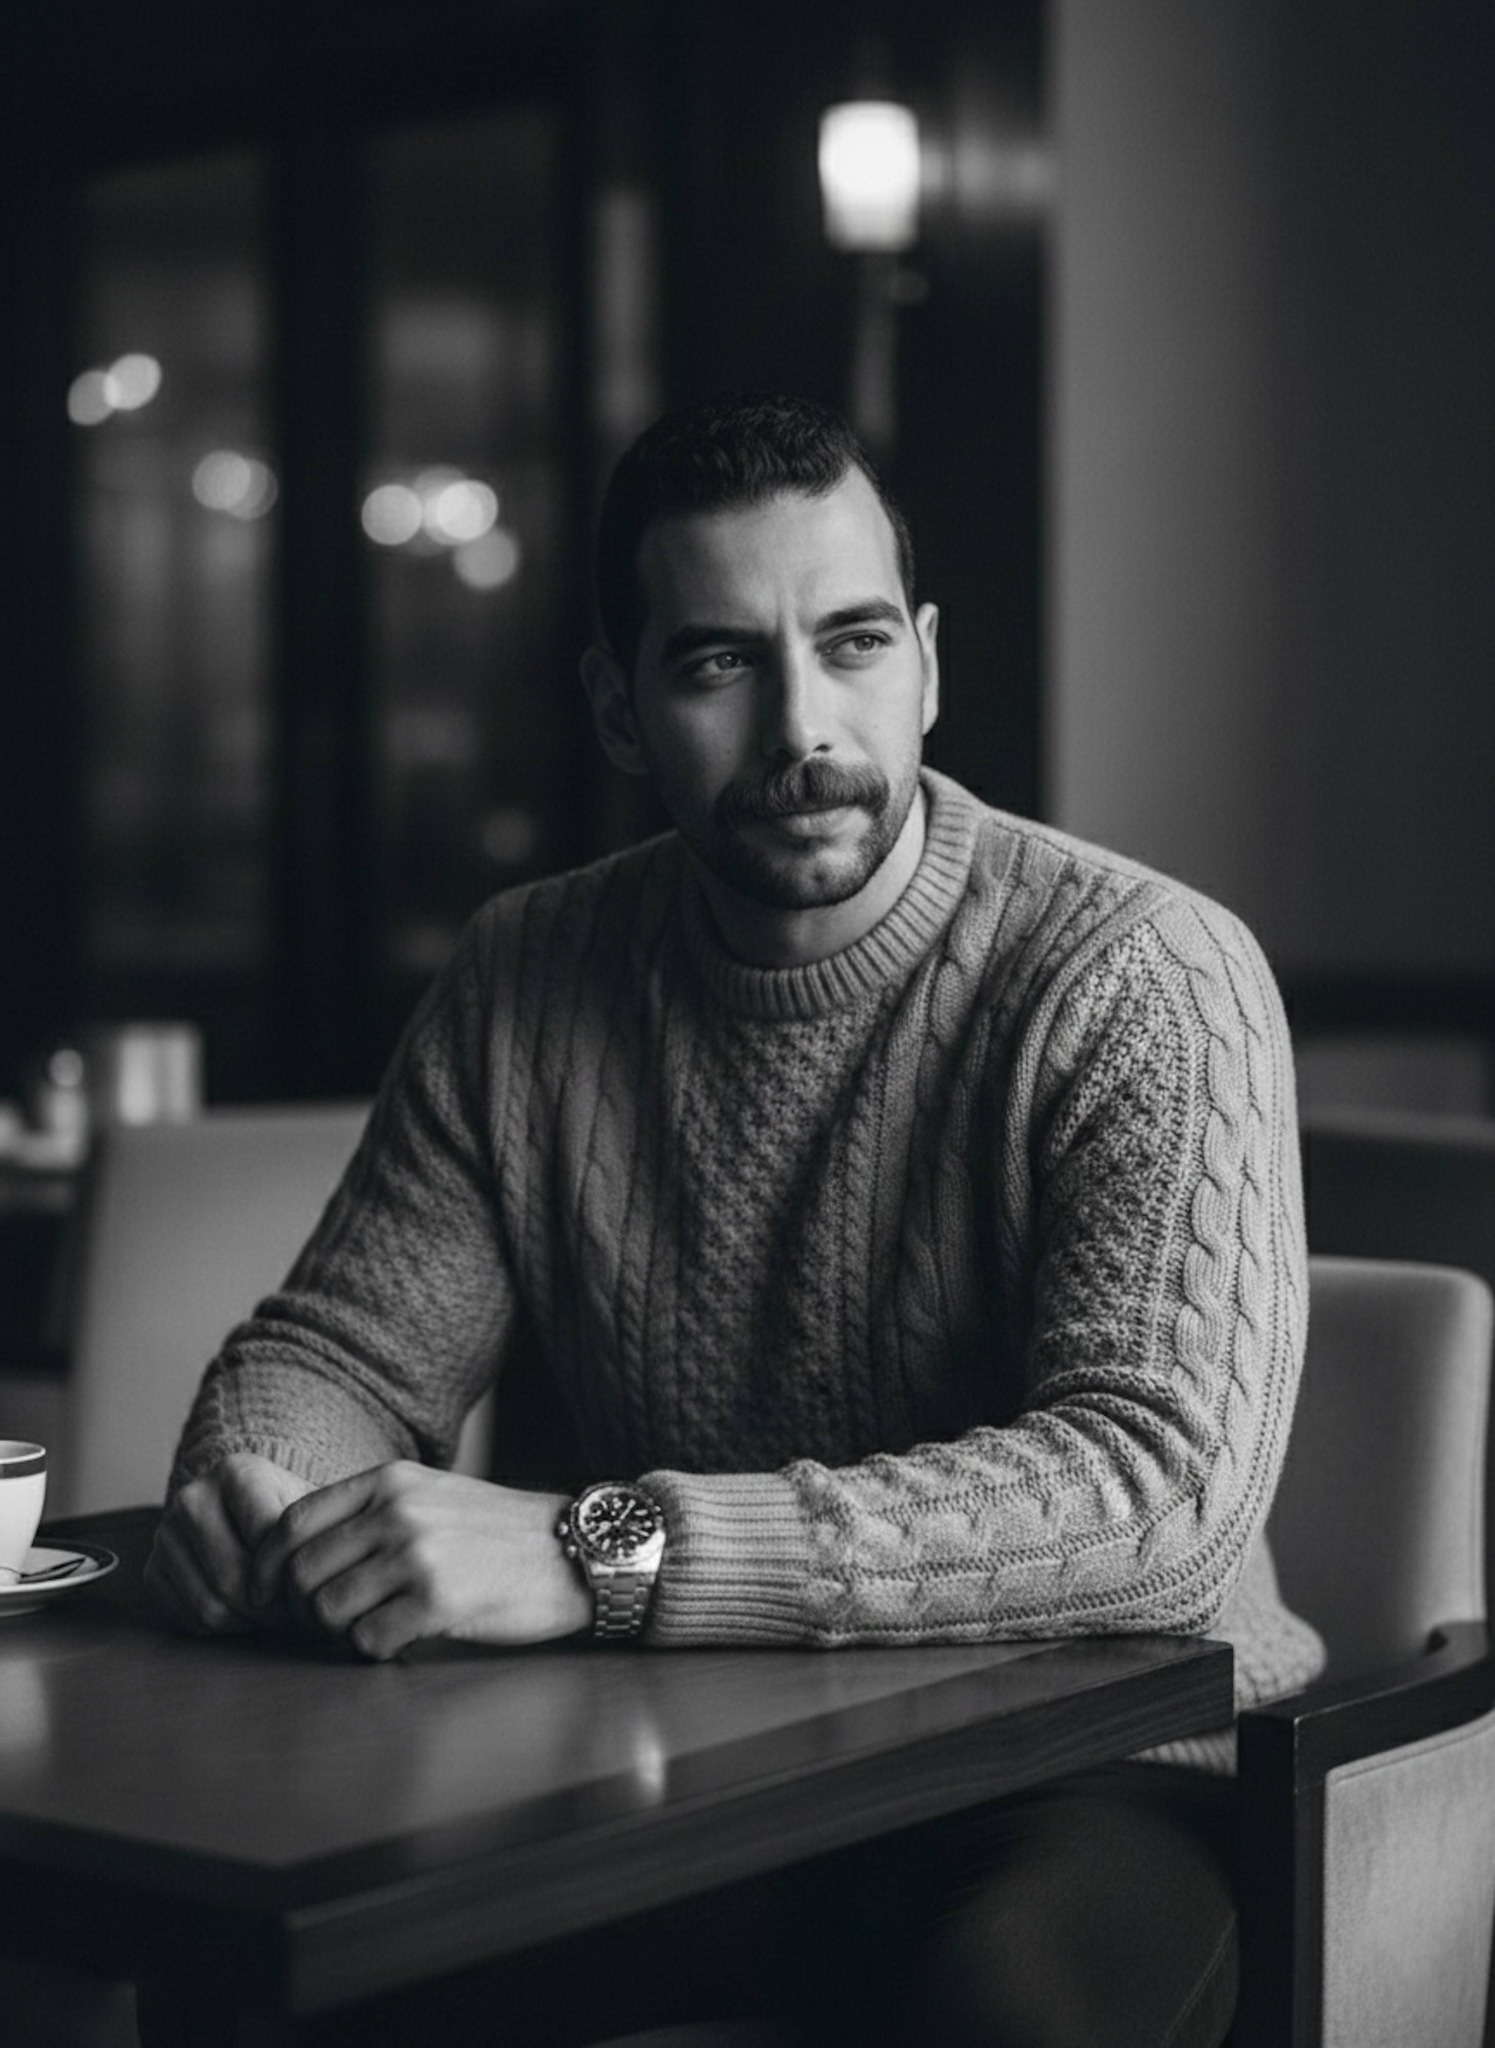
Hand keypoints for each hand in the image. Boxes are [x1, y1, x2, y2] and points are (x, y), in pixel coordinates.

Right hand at [146, 1452, 315, 1633]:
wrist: (248, 1510)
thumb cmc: (287, 1511)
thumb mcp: (309, 1507)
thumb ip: (314, 1534)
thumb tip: (313, 1587)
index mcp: (237, 1472)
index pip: (266, 1538)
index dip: (292, 1575)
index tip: (309, 1588)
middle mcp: (192, 1497)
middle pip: (232, 1576)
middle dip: (269, 1610)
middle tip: (294, 1617)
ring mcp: (166, 1534)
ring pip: (208, 1605)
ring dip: (246, 1623)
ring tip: (274, 1618)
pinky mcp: (153, 1568)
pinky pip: (187, 1618)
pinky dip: (220, 1627)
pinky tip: (245, 1615)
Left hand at [248, 1463, 592, 1658]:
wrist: (574, 1551)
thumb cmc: (499, 1532)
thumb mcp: (431, 1495)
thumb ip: (372, 1512)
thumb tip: (298, 1549)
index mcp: (390, 1482)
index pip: (292, 1522)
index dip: (269, 1566)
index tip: (271, 1595)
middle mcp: (397, 1513)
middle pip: (300, 1572)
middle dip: (299, 1610)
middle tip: (322, 1625)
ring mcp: (417, 1556)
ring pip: (327, 1610)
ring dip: (339, 1632)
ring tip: (369, 1629)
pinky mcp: (439, 1602)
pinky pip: (368, 1641)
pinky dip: (375, 1650)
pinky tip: (400, 1640)